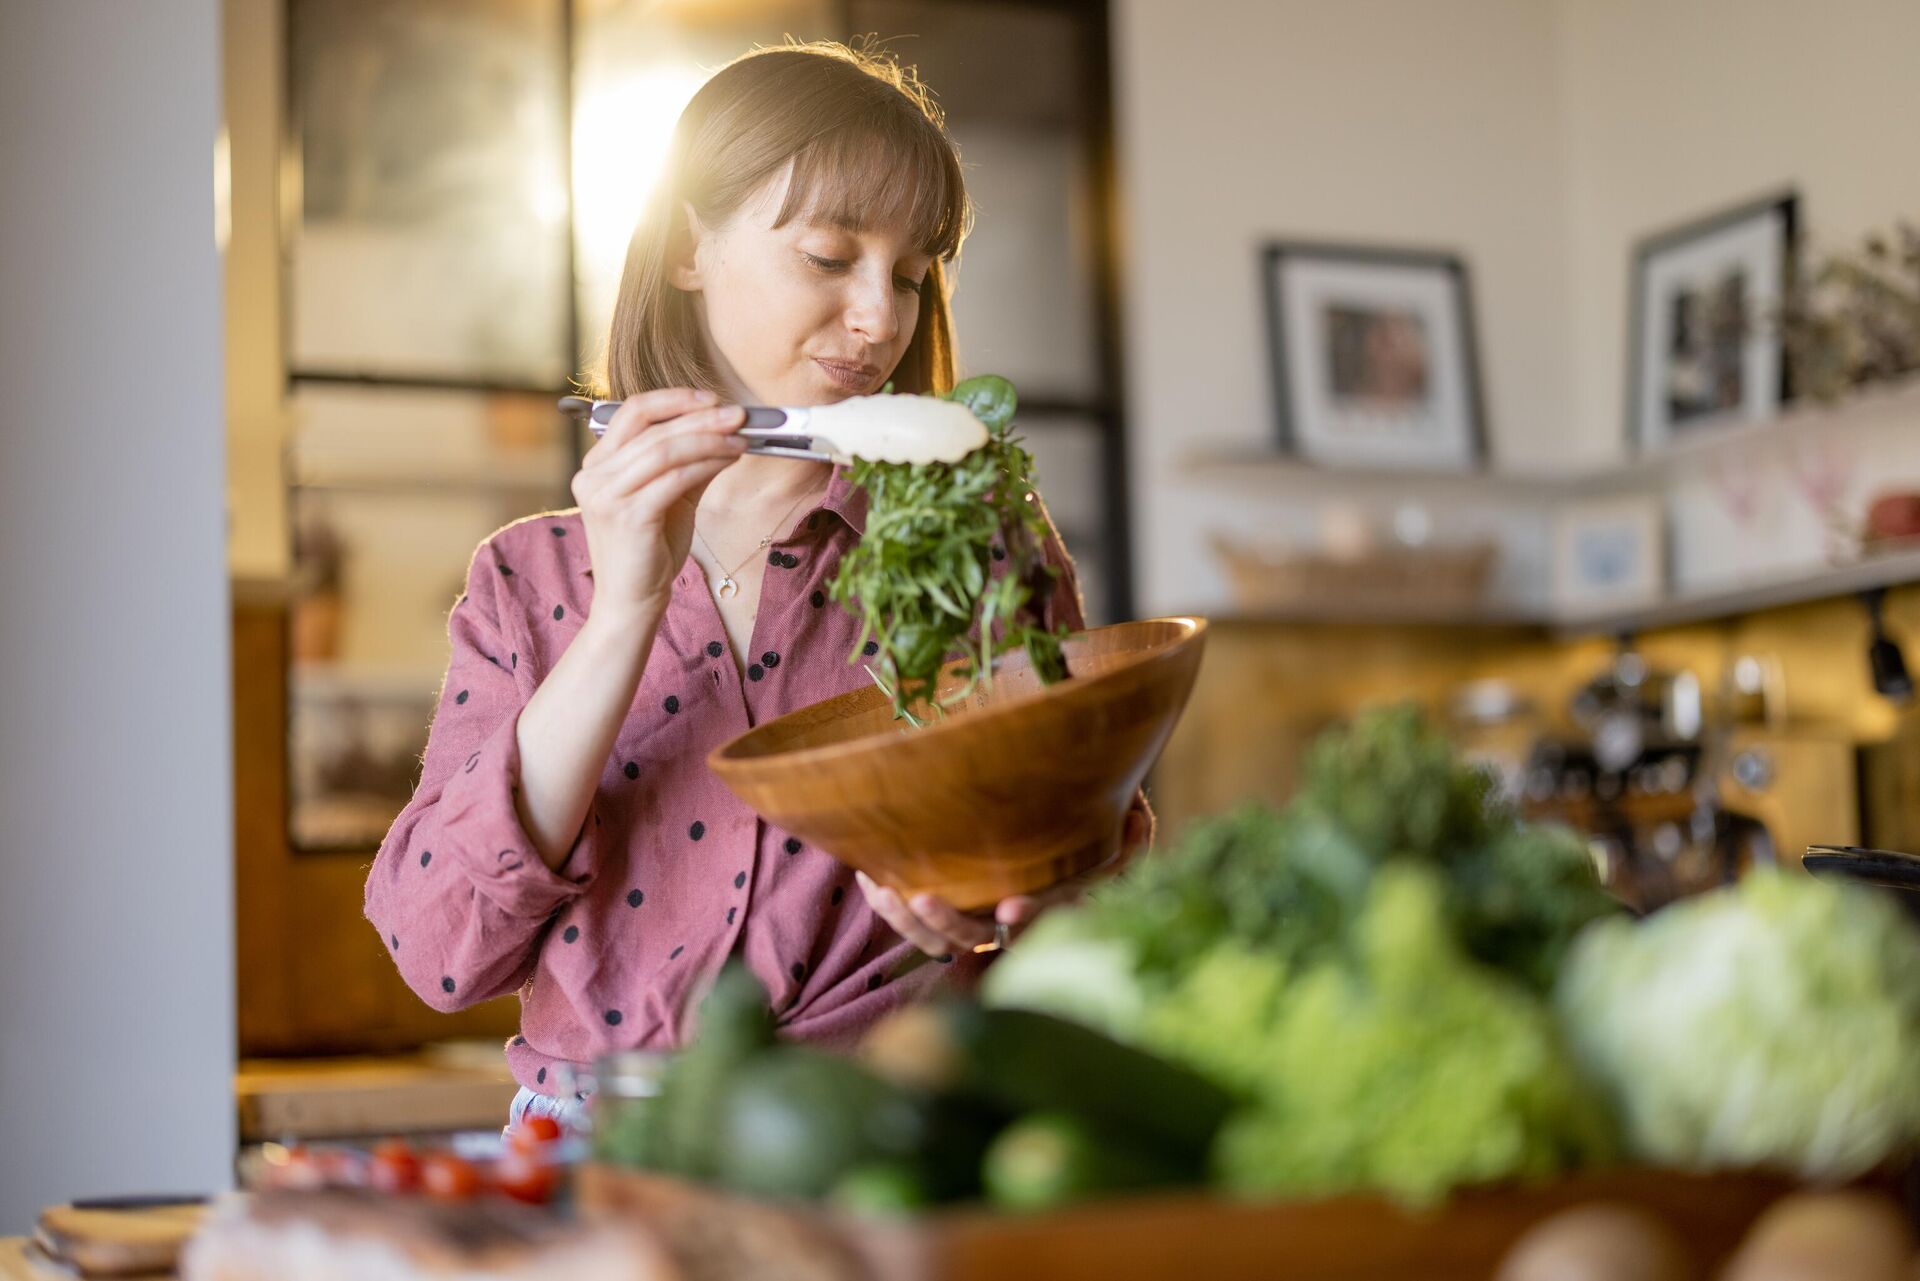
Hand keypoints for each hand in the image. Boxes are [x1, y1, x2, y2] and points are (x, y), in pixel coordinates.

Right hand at [571, 388, 748, 624]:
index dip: (675, 399)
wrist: (631, 602)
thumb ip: (690, 464)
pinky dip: (706, 464)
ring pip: (663, 450)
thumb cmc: (649, 552)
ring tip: (740, 439)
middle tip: (738, 415)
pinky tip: (728, 461)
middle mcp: (594, 476)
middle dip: (701, 417)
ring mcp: (606, 496)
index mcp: (597, 465)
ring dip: (708, 439)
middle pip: (652, 428)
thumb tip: (726, 432)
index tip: (712, 399)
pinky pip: (674, 478)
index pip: (632, 412)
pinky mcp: (627, 516)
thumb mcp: (671, 498)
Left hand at [856, 797, 1154, 957]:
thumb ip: (1129, 826)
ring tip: (885, 889)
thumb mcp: (1114, 817)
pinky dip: (888, 903)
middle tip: (924, 899)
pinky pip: (913, 922)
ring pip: (938, 940)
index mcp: (1056, 900)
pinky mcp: (944, 909)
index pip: (1047, 917)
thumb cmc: (1082, 814)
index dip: (1031, 917)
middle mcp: (1012, 919)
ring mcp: (975, 918)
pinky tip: (868, 872)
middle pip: (978, 937)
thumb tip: (1137, 819)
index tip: (1008, 910)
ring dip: (908, 921)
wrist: (1046, 816)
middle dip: (949, 925)